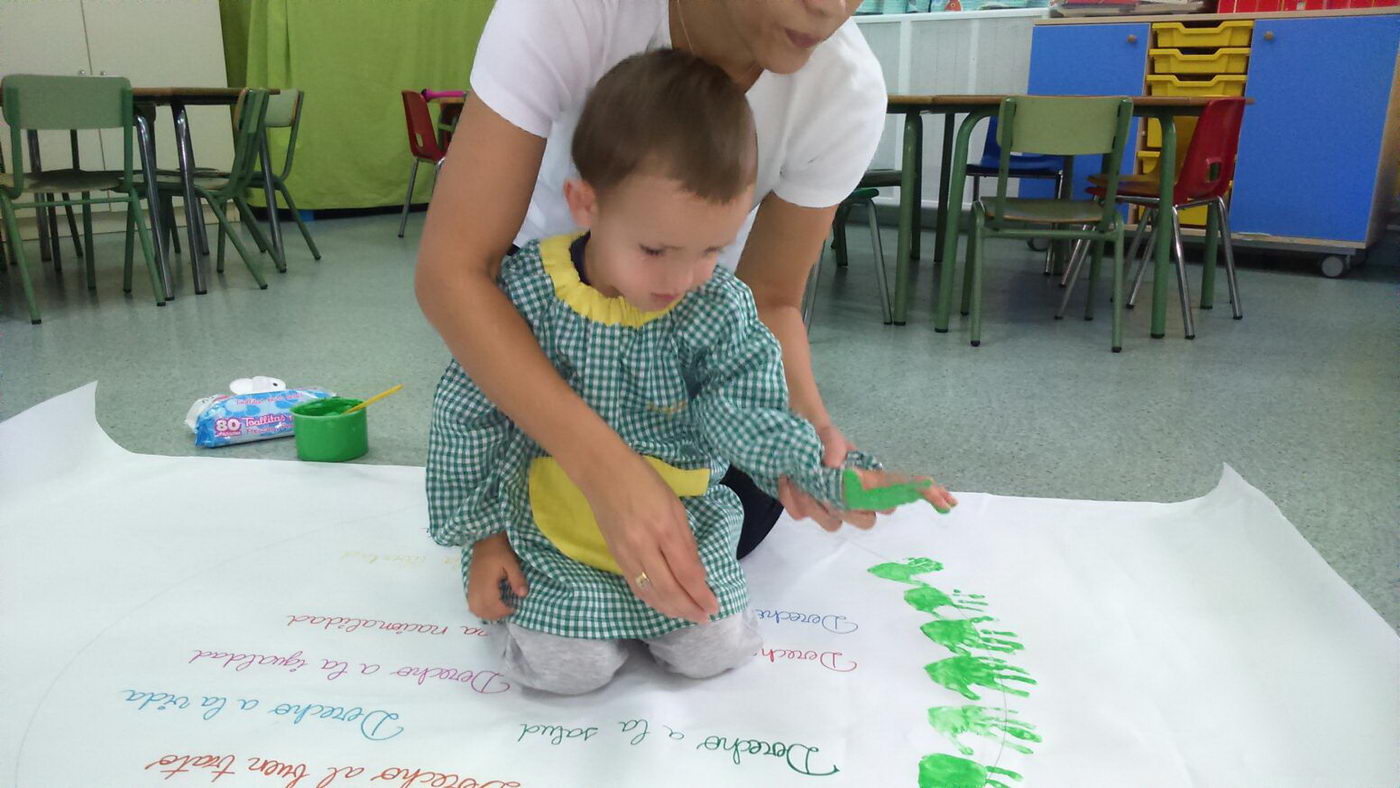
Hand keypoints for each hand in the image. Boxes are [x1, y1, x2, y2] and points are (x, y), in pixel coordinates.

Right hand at [467, 532, 527, 620]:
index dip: (503, 611)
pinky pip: (472, 604)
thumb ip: (517, 579)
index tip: (514, 607)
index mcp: (486, 582)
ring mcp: (471, 587)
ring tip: (500, 609)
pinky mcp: (471, 586)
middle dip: (495, 615)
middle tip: (508, 609)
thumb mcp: (511, 562)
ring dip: (487, 614)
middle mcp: (476, 587)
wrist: (485, 540)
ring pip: (475, 609)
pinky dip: (481, 609)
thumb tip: (523, 595)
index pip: (491, 605)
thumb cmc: (499, 550)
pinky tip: (492, 604)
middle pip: (481, 611)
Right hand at [582, 452, 717, 623]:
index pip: (686, 573)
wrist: (602, 473)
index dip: (701, 594)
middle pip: (668, 590)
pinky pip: (636, 586)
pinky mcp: (615, 557)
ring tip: (688, 616)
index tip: (714, 606)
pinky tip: (664, 605)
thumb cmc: (644, 482)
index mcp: (663, 530)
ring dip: (671, 609)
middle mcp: (643, 547)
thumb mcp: (675, 506)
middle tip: (704, 617)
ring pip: (650, 593)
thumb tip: (697, 574)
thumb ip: (686, 542)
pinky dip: (652, 600)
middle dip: (689, 608)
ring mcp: (626, 555)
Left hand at [778, 425, 956, 530]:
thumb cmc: (814, 434)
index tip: (946, 501)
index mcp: (866, 478)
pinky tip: (786, 481)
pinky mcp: (808, 507)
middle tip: (827, 494)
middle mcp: (853, 496)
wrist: (783, 437)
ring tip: (797, 482)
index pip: (902, 487)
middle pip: (866, 521)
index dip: (927, 495)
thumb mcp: (825, 433)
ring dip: (813, 505)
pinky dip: (793, 500)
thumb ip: (832, 443)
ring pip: (833, 523)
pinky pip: (804, 515)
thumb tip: (835, 464)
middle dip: (846, 510)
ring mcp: (830, 504)